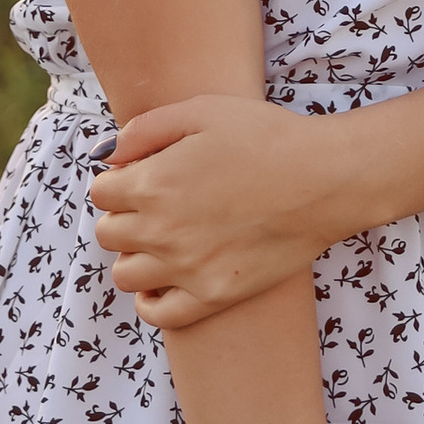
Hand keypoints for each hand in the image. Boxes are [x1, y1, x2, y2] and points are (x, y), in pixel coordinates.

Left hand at [89, 92, 348, 327]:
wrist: (323, 180)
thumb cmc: (266, 137)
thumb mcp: (201, 110)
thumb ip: (145, 128)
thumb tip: (109, 156)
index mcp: (152, 183)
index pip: (100, 193)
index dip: (117, 181)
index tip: (139, 176)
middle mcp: (161, 230)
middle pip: (108, 233)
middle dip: (123, 215)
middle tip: (154, 205)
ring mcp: (186, 267)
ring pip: (125, 273)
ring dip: (135, 255)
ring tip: (162, 240)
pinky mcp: (213, 295)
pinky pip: (158, 313)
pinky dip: (151, 300)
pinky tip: (166, 280)